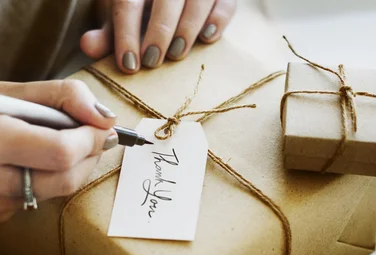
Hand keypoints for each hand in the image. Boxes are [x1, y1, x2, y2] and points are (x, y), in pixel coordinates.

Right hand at [0, 80, 116, 221]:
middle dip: (89, 156)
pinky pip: (40, 201)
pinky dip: (51, 180)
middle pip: (64, 179)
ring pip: (56, 192)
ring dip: (74, 169)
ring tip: (64, 144)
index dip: (90, 139)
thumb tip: (107, 120)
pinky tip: (37, 162)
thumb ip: (64, 97)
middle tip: (93, 138)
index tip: (103, 128)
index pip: (61, 152)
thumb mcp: (12, 93)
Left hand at [80, 0, 237, 73]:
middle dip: (158, 33)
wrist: (171, 1)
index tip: (128, 65)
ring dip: (187, 29)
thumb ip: (108, 35)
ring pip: (197, 0)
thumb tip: (88, 46)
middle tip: (153, 62)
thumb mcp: (122, 20)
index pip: (127, 3)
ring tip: (177, 54)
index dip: (126, 34)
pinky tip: (207, 38)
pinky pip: (225, 4)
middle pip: (165, 0)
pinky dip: (218, 20)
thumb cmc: (143, 12)